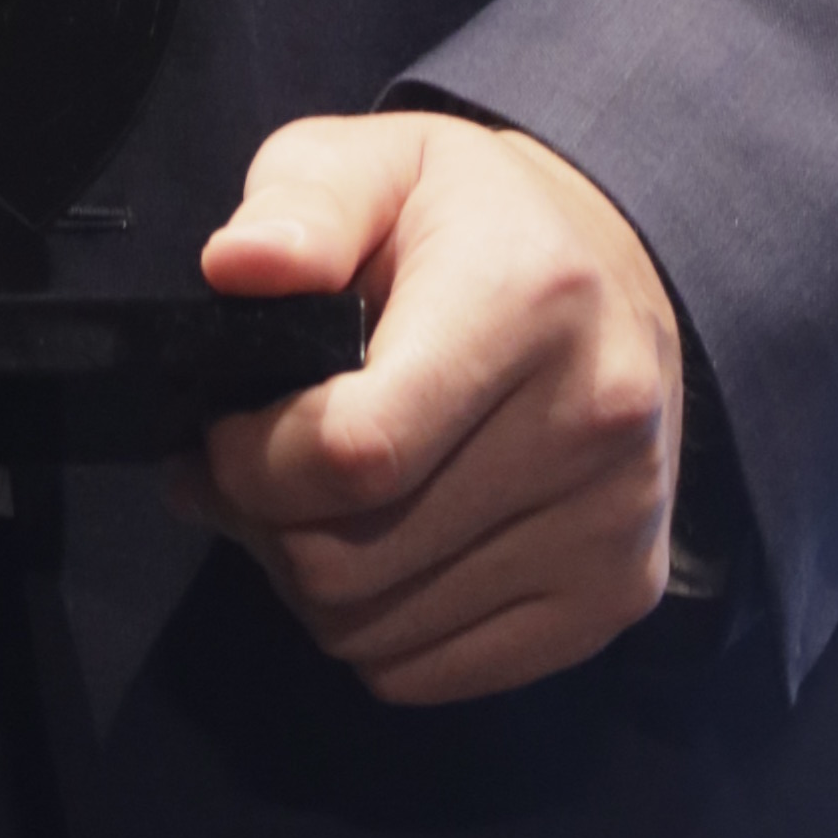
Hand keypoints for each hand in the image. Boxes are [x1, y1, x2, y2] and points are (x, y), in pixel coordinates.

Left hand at [181, 110, 683, 704]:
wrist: (619, 275)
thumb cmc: (468, 218)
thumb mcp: (376, 162)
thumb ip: (300, 204)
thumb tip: (237, 267)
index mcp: (529, 298)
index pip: (355, 450)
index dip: (250, 461)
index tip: (218, 429)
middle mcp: (592, 421)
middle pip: (355, 559)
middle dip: (263, 526)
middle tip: (246, 473)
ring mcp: (613, 526)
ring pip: (380, 634)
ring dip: (309, 586)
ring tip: (305, 506)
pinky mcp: (615, 599)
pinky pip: (432, 676)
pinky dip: (373, 632)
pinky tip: (375, 548)